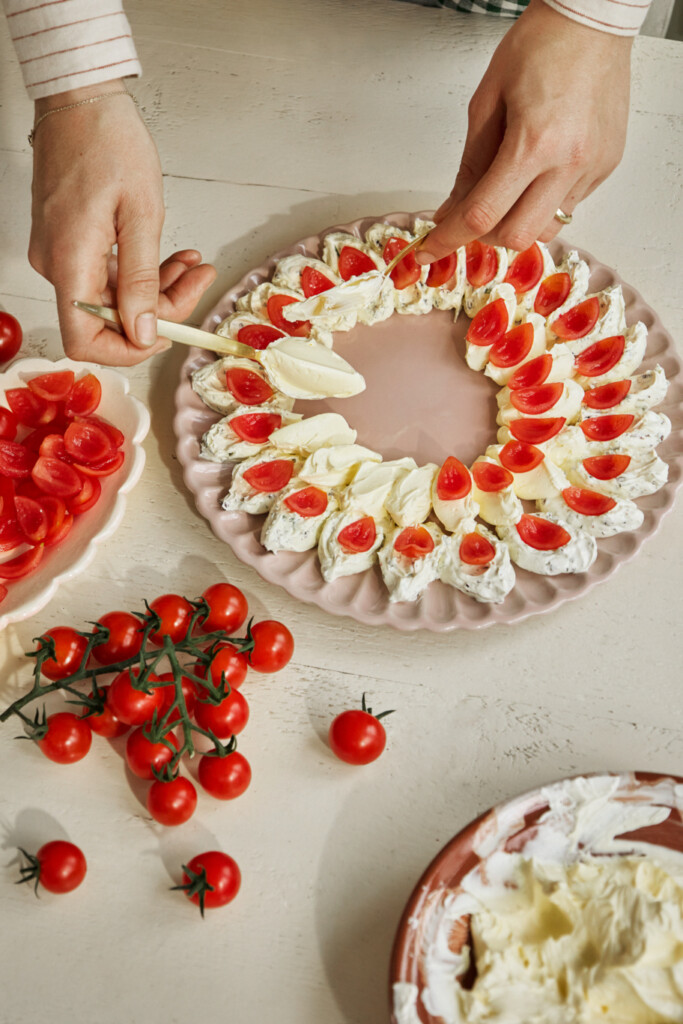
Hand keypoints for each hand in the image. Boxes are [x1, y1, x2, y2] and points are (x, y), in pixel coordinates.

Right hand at [29, 81, 215, 364]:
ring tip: (192, 263)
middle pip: (108, 318)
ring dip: (157, 288)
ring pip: (113, 297)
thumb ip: (143, 280)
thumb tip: (143, 332)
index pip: (85, 340)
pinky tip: (171, 256)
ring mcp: (60, 255)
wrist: (82, 99)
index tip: (167, 334)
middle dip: (160, 308)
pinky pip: (107, 274)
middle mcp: (57, 264)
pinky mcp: (69, 243)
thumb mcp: (141, 214)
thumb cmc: (108, 141)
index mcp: (69, 262)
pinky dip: (141, 271)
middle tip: (198, 280)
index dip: (128, 349)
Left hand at [417, 0, 632, 263]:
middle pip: (517, 236)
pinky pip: (569, 206)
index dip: (449, 239)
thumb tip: (452, 210)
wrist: (591, 22)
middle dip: (486, 235)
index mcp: (533, 143)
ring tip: (509, 191)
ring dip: (518, 222)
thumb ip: (470, 166)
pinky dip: (544, 202)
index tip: (430, 250)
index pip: (481, 215)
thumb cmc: (540, 47)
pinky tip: (538, 173)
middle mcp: (568, 162)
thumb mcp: (486, 104)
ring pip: (547, 229)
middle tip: (471, 215)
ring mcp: (592, 168)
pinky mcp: (606, 166)